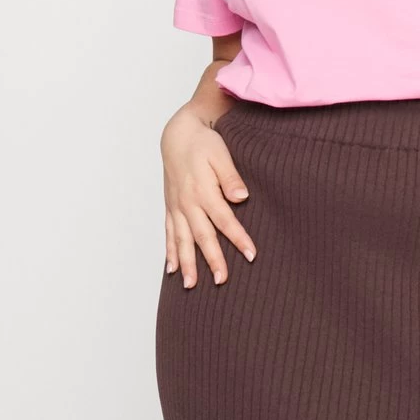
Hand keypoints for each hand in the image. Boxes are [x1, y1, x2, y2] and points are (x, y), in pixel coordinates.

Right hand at [160, 102, 256, 288]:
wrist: (177, 135)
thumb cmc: (202, 143)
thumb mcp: (220, 154)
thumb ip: (230, 177)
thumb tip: (241, 197)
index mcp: (203, 191)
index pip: (224, 220)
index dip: (238, 238)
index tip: (251, 255)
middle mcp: (187, 203)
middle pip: (202, 236)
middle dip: (212, 260)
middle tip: (221, 280)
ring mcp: (176, 206)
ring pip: (182, 240)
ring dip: (187, 263)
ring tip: (192, 285)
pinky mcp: (170, 206)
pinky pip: (169, 233)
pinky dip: (170, 251)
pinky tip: (171, 269)